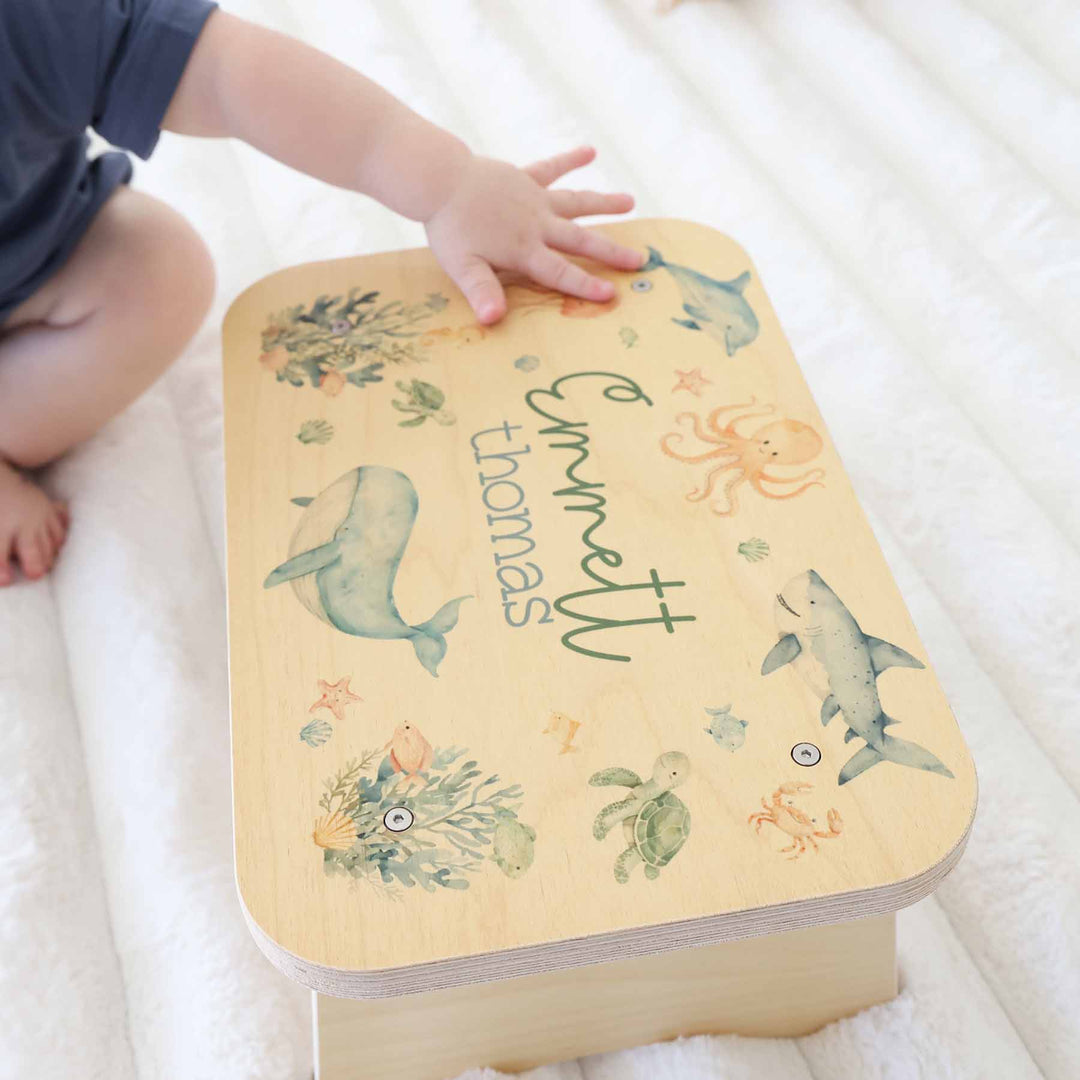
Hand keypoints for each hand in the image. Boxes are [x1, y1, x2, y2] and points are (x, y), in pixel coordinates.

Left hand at [423, 145, 643, 323]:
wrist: (438, 179)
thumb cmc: (449, 227)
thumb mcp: (462, 266)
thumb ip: (482, 291)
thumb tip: (493, 319)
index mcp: (524, 249)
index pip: (560, 272)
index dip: (586, 285)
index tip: (612, 294)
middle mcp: (537, 223)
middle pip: (580, 240)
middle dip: (610, 252)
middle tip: (641, 259)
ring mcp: (533, 198)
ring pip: (576, 202)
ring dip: (603, 204)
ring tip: (630, 202)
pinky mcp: (524, 178)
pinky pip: (552, 168)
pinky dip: (570, 159)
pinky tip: (590, 151)